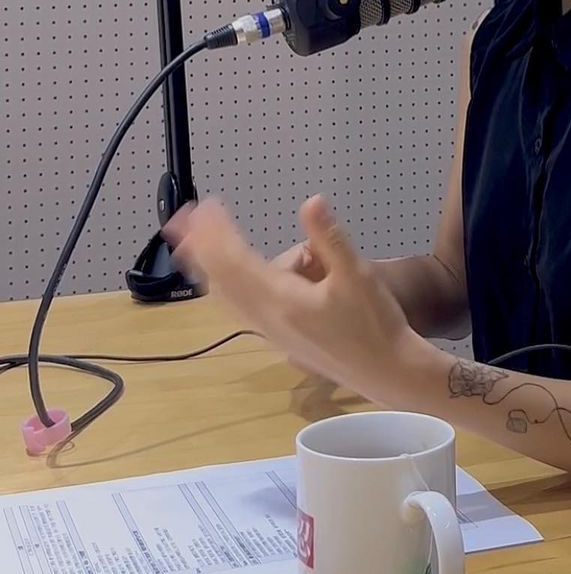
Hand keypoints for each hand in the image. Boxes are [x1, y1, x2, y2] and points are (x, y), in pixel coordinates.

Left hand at [164, 194, 422, 400]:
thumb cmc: (374, 322)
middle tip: (181, 219)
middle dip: (200, 247)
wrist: (386, 372)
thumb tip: (311, 201)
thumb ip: (330, 238)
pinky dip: (224, 287)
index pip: (235, 260)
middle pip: (220, 279)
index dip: (217, 232)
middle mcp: (265, 318)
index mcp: (280, 300)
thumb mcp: (358, 275)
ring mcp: (270, 332)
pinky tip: (227, 283)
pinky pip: (239, 309)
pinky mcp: (280, 339)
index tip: (206, 205)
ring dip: (207, 268)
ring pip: (226, 297)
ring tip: (190, 246)